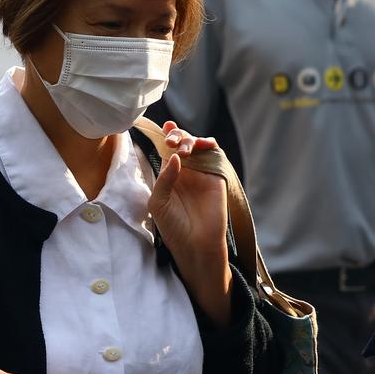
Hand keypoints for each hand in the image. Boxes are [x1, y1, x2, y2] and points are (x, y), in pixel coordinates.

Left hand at [147, 121, 227, 259]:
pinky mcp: (216, 176)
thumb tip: (174, 156)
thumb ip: (164, 179)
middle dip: (177, 136)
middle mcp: (185, 172)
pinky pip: (215, 154)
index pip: (167, 150)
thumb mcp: (158, 202)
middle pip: (182, 143)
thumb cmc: (173, 227)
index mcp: (169, 176)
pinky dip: (209, 144)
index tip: (165, 129)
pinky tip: (202, 145)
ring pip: (198, 145)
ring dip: (191, 140)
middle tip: (172, 143)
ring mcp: (201, 173)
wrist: (195, 244)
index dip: (167, 136)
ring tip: (184, 150)